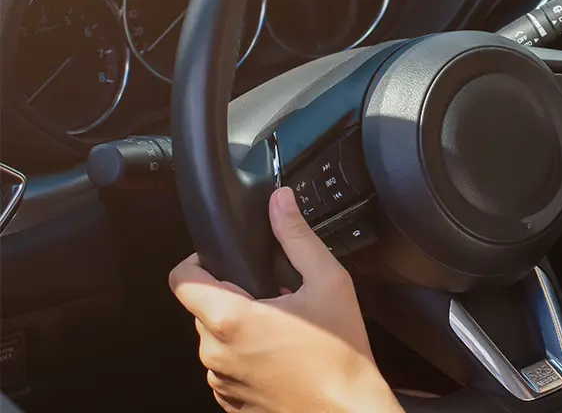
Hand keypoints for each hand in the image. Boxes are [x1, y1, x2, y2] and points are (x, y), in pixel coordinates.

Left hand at [169, 187, 401, 412]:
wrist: (347, 412)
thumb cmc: (340, 356)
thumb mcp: (328, 282)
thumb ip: (297, 237)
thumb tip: (281, 202)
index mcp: (230, 319)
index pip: (181, 279)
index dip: (198, 261)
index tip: (222, 260)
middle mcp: (215, 352)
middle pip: (204, 307)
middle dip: (235, 297)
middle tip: (275, 299)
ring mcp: (220, 381)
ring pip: (216, 339)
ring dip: (241, 329)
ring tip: (284, 331)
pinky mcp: (230, 401)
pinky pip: (226, 367)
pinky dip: (247, 358)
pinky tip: (282, 357)